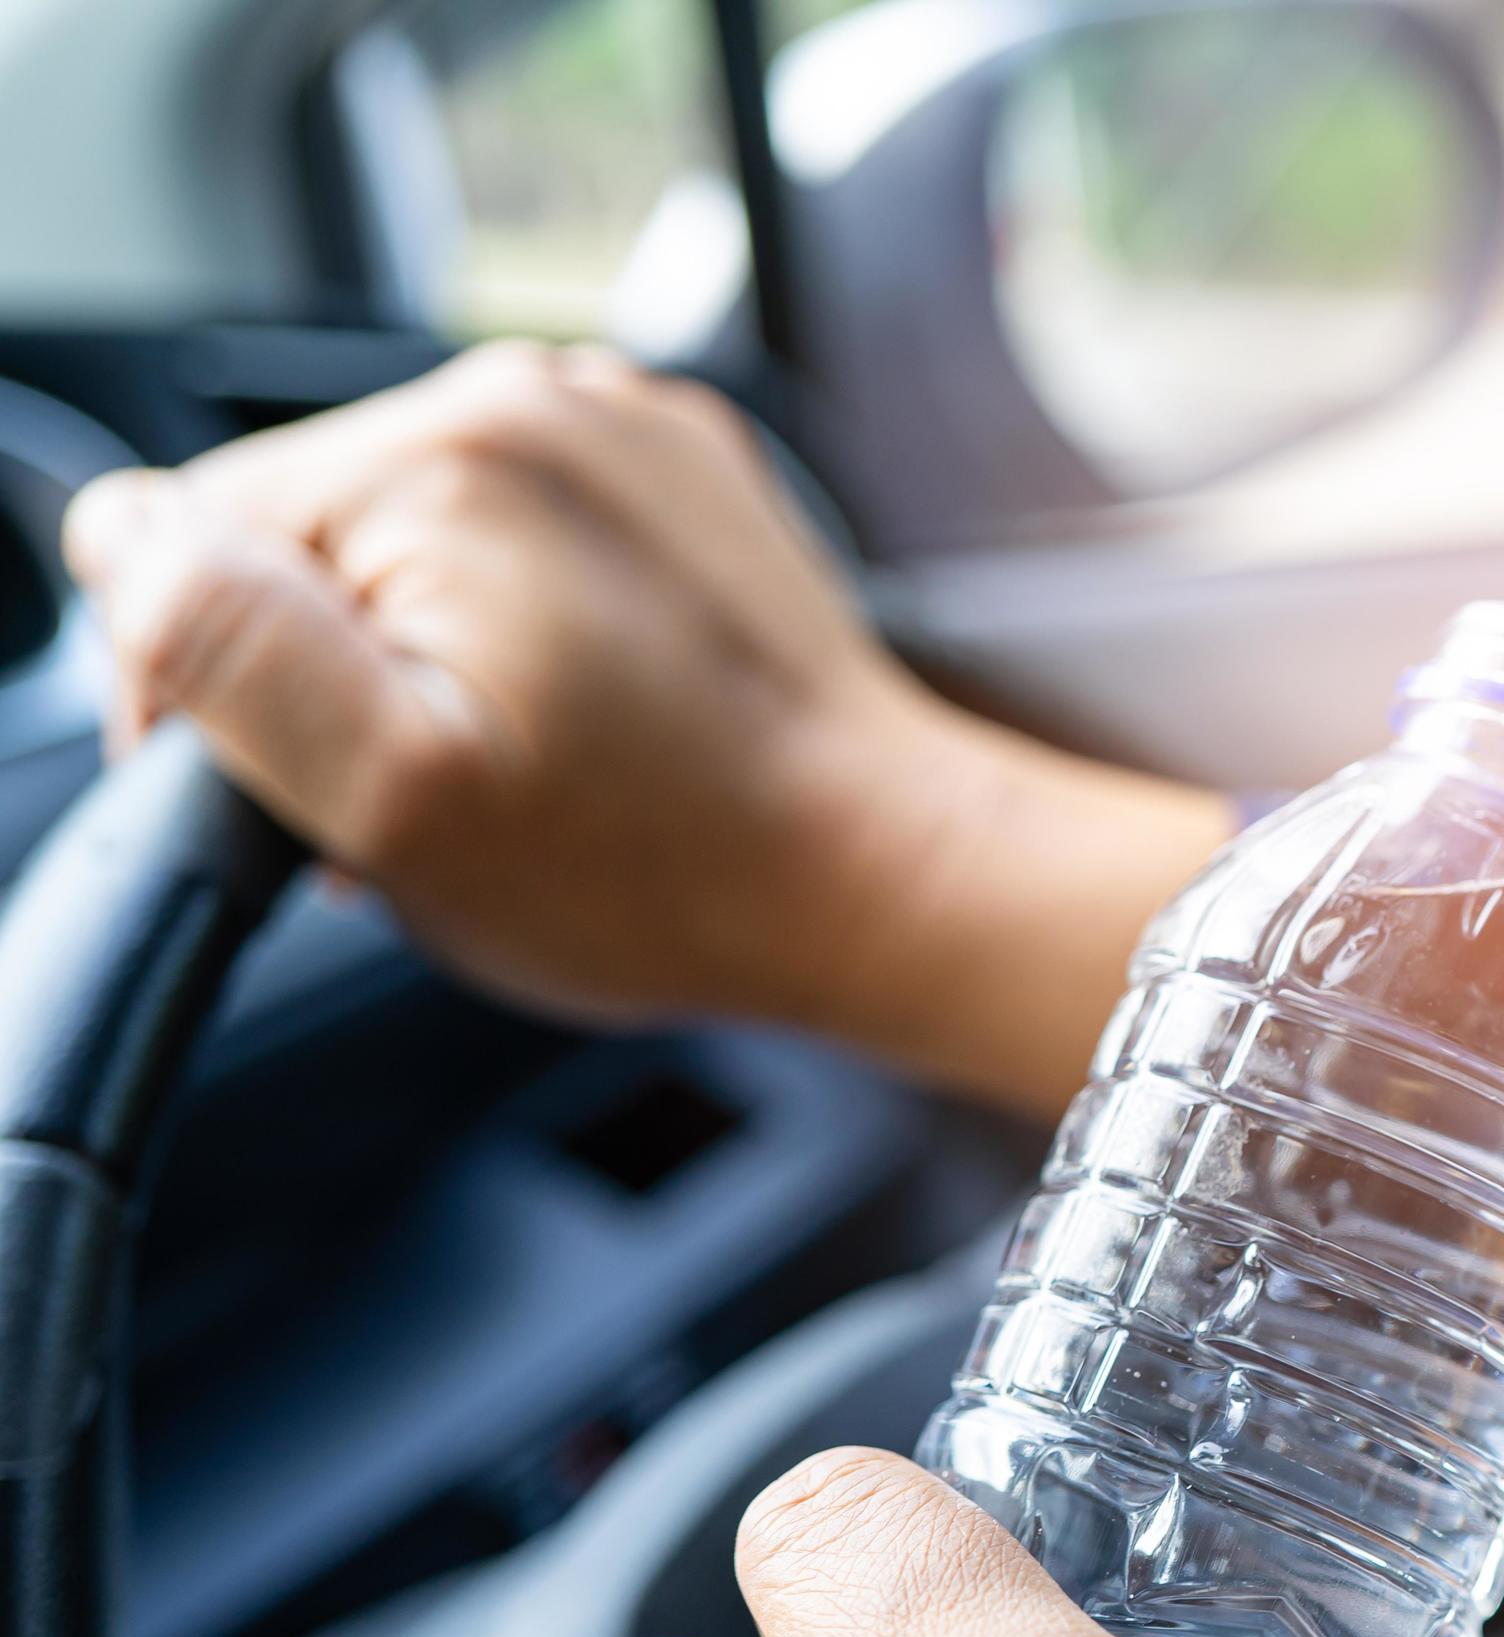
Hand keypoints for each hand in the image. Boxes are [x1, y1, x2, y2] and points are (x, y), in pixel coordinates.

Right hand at [60, 342, 1230, 1114]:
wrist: (882, 872)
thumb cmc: (667, 868)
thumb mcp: (397, 801)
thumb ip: (228, 651)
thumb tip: (124, 537)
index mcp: (444, 455)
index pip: (195, 541)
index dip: (218, 694)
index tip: (317, 798)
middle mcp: (535, 400)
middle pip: (307, 530)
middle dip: (333, 668)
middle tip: (435, 798)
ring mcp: (621, 429)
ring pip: (413, 533)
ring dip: (424, 645)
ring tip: (523, 762)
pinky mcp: (679, 477)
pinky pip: (525, 533)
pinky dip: (518, 617)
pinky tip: (583, 715)